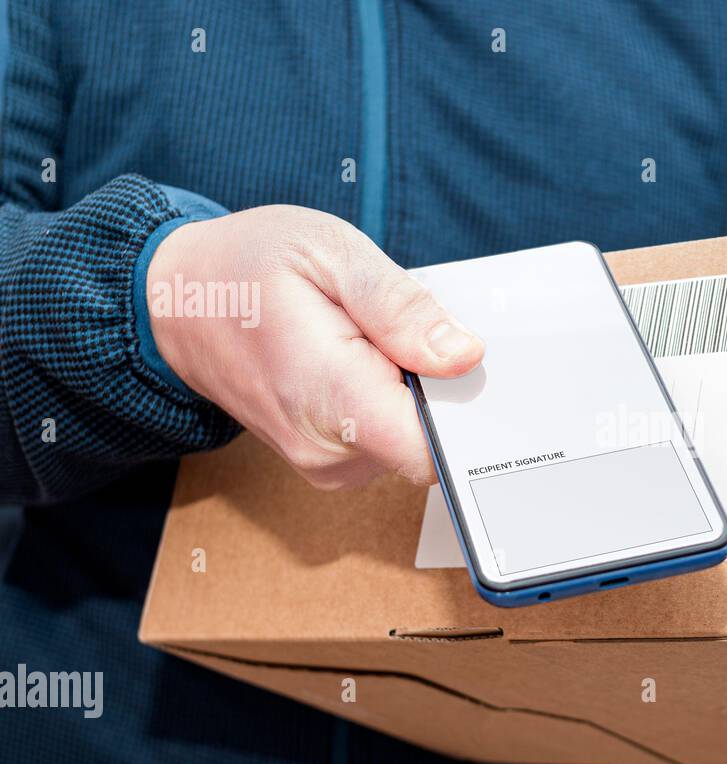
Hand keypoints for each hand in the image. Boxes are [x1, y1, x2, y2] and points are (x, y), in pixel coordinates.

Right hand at [147, 205, 482, 488]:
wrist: (174, 302)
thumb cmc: (245, 266)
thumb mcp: (330, 251)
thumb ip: (400, 307)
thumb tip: (463, 355)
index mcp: (329, 399)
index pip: (432, 451)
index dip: (465, 413)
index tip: (467, 371)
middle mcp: (329, 450)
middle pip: (431, 443)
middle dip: (439, 389)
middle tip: (405, 331)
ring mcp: (327, 465)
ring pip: (413, 443)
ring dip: (412, 393)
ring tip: (374, 340)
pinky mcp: (331, 464)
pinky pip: (390, 442)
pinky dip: (393, 403)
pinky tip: (366, 363)